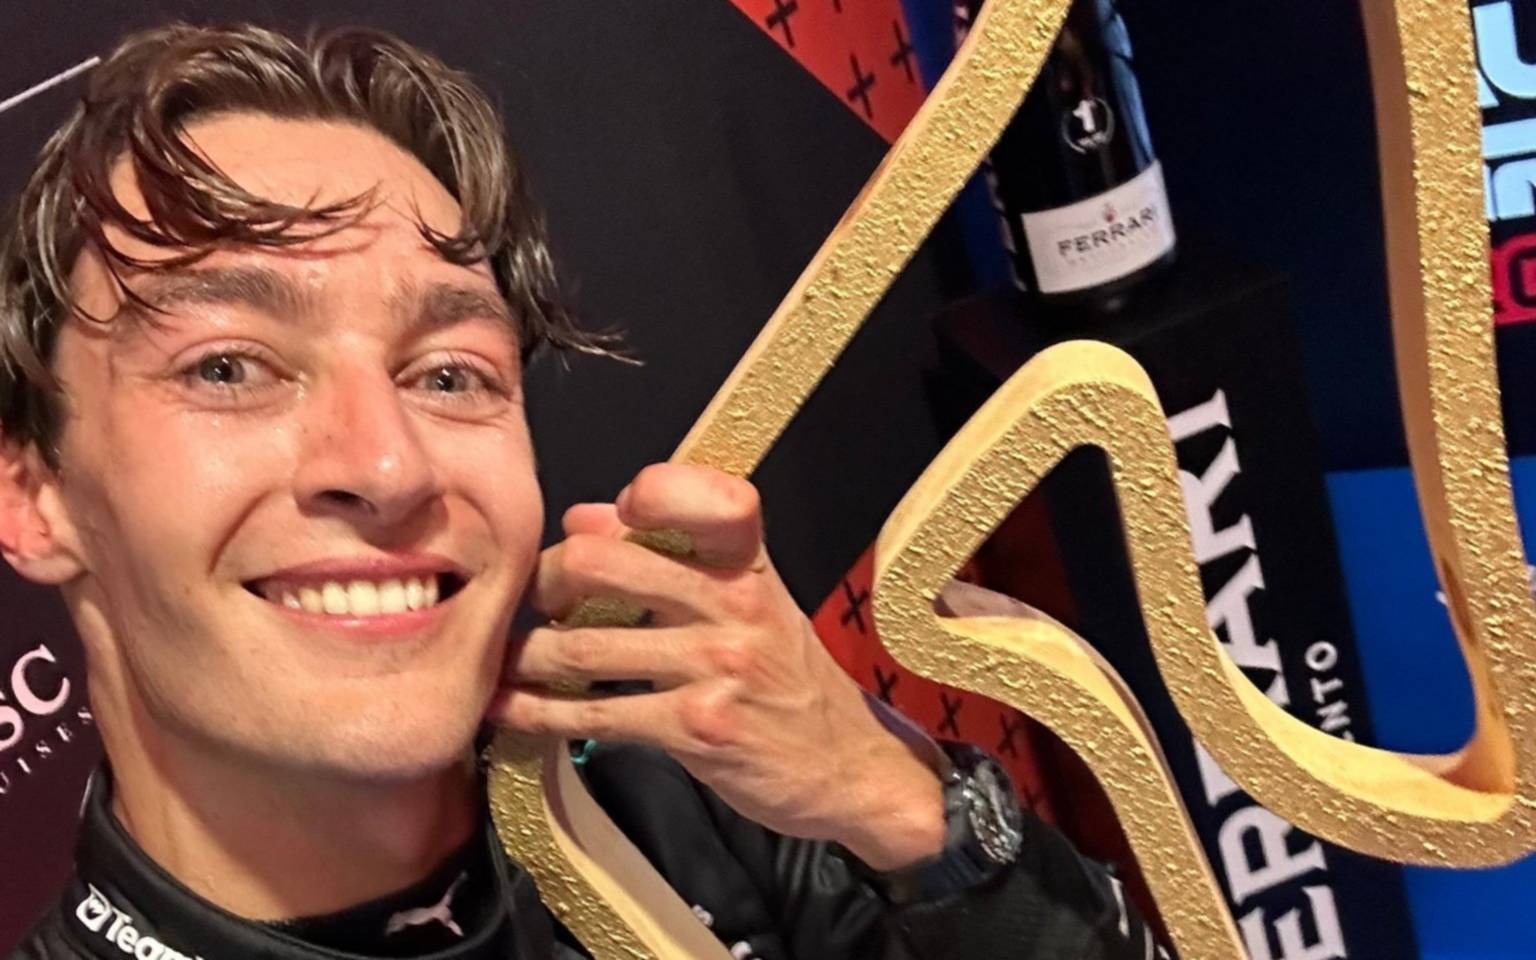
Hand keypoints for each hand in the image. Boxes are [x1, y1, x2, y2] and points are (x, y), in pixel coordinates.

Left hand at [489, 463, 944, 869]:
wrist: (848, 767)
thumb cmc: (786, 680)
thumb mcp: (748, 604)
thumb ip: (672, 556)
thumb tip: (584, 516)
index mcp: (748, 562)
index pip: (696, 493)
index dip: (637, 497)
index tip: (596, 524)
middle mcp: (734, 602)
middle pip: (601, 562)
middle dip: (543, 582)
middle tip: (523, 599)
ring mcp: (717, 664)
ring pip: (584, 646)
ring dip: (525, 656)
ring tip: (499, 660)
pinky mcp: (698, 726)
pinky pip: (595, 713)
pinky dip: (538, 713)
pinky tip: (510, 711)